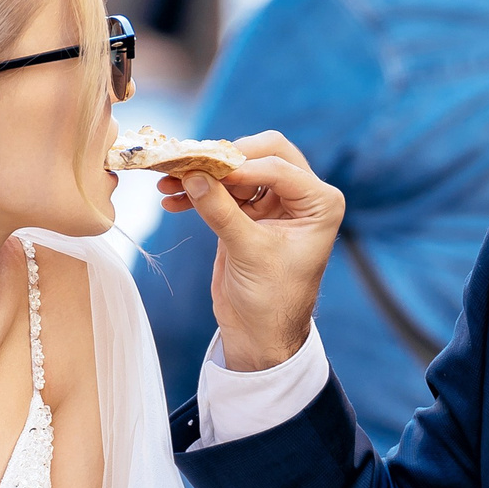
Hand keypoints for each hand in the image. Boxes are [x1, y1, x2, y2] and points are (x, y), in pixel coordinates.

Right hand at [158, 131, 344, 372]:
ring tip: (168, 181)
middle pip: (261, 153)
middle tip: (189, 164)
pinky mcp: (248, 214)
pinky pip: (222, 191)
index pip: (278, 166)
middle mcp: (302, 196)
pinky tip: (171, 199)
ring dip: (203, 174)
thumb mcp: (249, 252)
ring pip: (237, 170)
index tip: (201, 170)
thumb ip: (221, 211)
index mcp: (320, 202)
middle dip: (223, 159)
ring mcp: (274, 202)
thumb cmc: (272, 299)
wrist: (261, 334)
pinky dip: (198, 192)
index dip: (238, 166)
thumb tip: (193, 174)